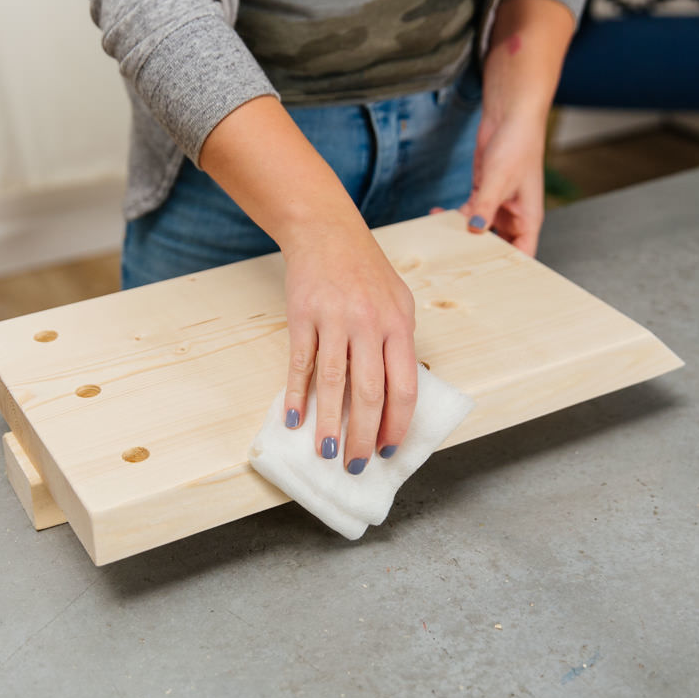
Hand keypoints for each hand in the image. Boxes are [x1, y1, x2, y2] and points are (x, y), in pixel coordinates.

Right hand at [198, 95, 419, 471]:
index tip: (387, 449)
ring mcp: (334, 320)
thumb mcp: (398, 302)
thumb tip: (397, 397)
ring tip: (327, 453)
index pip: (404, 386)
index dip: (396, 423)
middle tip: (356, 465)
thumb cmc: (365, 272)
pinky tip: (294, 419)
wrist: (326, 232)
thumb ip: (400, 344)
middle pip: (369, 392)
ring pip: (334, 383)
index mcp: (398, 325)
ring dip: (330, 424)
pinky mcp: (303, 316)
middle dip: (363, 435)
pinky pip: (300, 363)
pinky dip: (296, 394)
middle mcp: (369, 324)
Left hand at [458, 0, 576, 256]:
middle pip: (497, 248)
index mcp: (528, 218)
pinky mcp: (482, 194)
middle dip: (478, 257)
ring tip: (440, 245)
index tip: (490, 285)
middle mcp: (514, 216)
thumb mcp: (499, 178)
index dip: (509, 272)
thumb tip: (475, 230)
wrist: (509, 115)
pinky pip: (467, 214)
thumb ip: (485, 205)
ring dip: (460, 236)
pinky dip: (452, 217)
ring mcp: (497, 206)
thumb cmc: (518, 144)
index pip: (522, 255)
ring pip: (478, 232)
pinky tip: (435, 215)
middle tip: (456, 271)